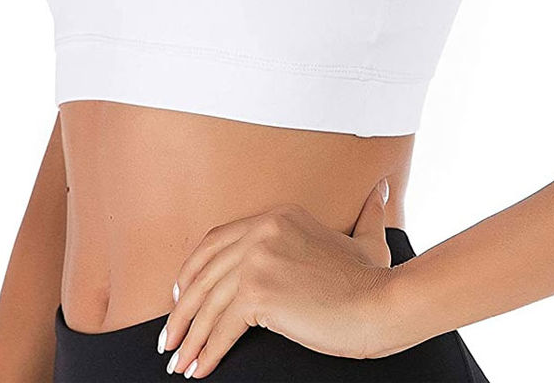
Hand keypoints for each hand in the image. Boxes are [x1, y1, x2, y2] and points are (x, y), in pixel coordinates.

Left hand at [157, 179, 394, 377]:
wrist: (381, 303)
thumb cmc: (373, 279)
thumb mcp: (366, 238)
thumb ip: (368, 213)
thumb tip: (384, 189)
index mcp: (277, 215)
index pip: (216, 241)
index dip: (192, 271)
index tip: (179, 295)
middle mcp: (262, 230)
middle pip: (205, 272)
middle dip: (182, 308)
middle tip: (169, 337)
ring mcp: (258, 259)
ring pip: (208, 303)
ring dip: (188, 336)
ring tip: (178, 360)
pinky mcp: (259, 292)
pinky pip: (222, 327)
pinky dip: (207, 352)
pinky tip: (198, 369)